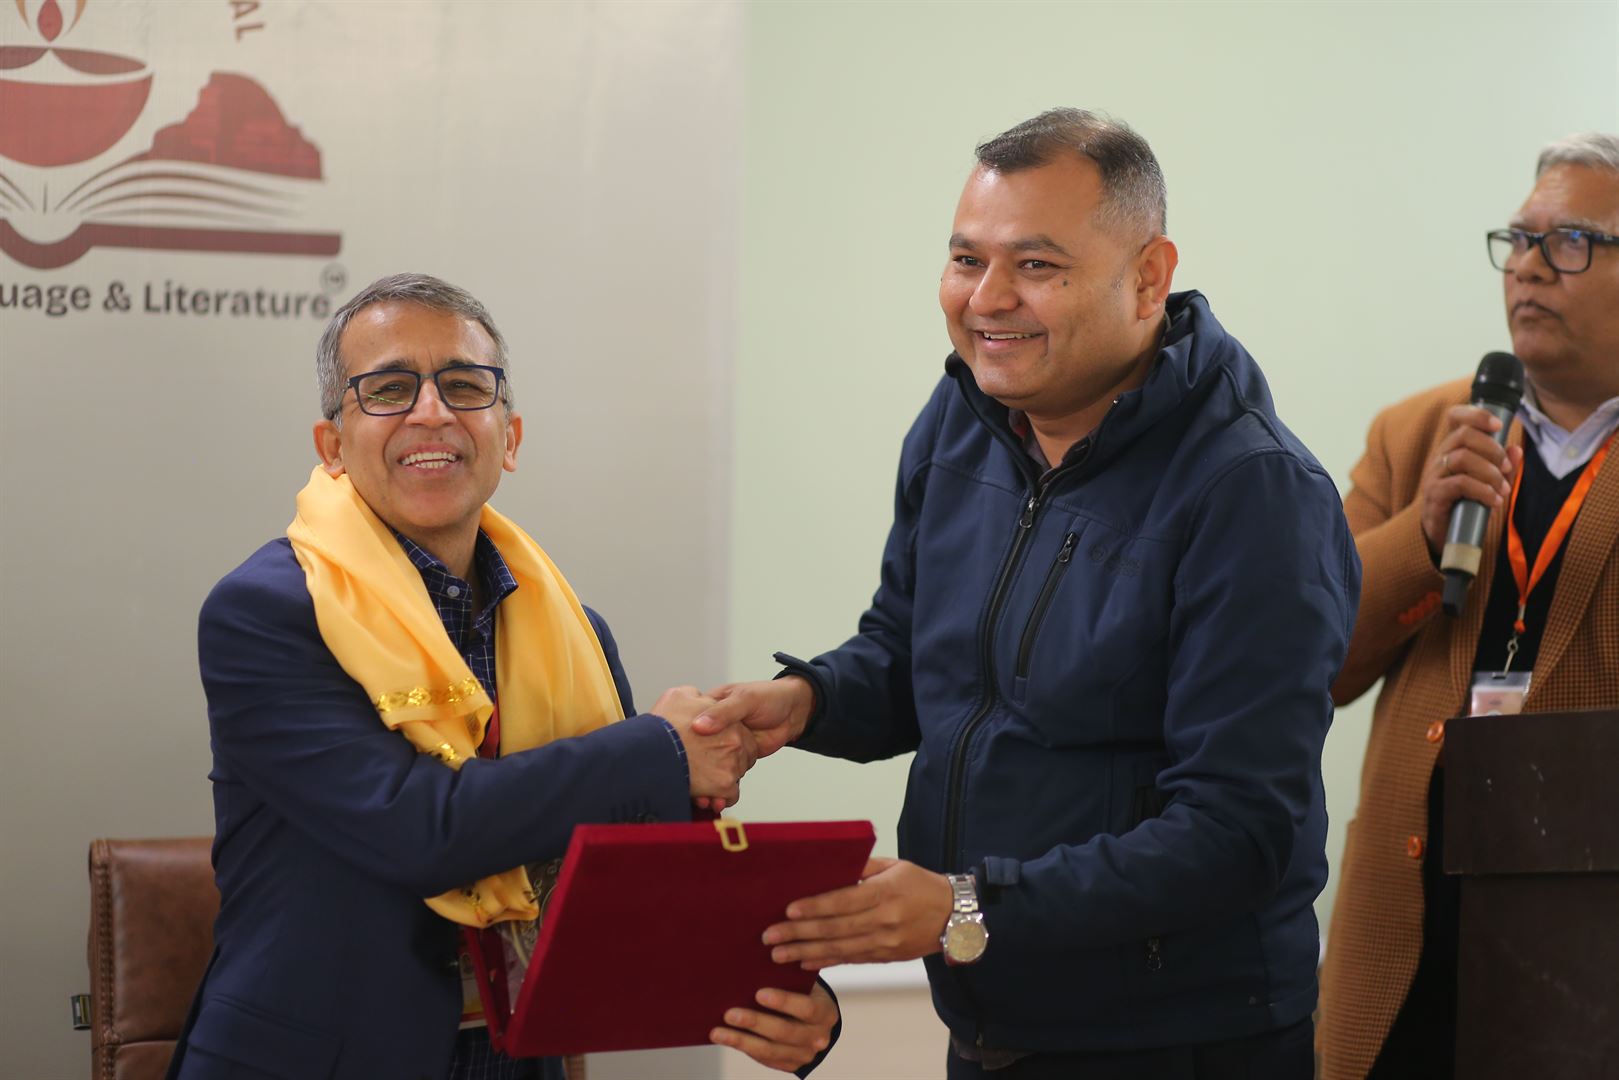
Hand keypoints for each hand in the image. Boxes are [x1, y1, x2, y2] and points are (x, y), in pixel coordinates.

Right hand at [688, 678, 814, 812]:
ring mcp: (724, 746)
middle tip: (687, 786)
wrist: (794, 711)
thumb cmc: (769, 697)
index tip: (672, 759)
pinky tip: (716, 799)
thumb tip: (699, 726)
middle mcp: (714, 730)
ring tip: (701, 799)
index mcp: (709, 709)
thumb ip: (723, 712)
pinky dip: (721, 789)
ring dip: (705, 785)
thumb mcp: (744, 699)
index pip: (687, 727)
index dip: (678, 743)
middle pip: (695, 753)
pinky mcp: (736, 759)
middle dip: (691, 772)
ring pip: (709, 768)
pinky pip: (725, 776)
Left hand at [710, 983, 837, 1072]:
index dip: (783, 1001)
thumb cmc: (802, 992)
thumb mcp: (803, 984)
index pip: (806, 1008)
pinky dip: (743, 1048)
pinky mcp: (790, 1066)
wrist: (813, 1021)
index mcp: (825, 1012)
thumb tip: (752, 967)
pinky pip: (764, 1059)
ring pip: (769, 1050)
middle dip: (755, 1022)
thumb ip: (787, 978)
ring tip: (718, 1032)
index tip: (758, 993)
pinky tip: (724, 1038)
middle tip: (729, 1013)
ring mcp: (805, 1055)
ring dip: (741, 1040)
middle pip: (784, 1032)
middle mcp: (818, 1037)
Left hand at [761, 857, 951, 969]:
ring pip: (840, 948)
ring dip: (807, 952)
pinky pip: (852, 960)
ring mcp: (886, 942)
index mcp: (885, 892)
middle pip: (835, 928)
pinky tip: (806, 962)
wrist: (955, 915)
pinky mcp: (887, 956)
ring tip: (779, 955)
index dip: (814, 907)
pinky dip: (828, 962)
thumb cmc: (921, 884)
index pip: (842, 901)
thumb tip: (829, 870)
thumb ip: (863, 869)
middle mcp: (884, 920)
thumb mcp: (895, 866)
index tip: (787, 911)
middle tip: (770, 937)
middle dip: (799, 934)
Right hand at [1421, 405, 1523, 557]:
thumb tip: (1516, 450)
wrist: (1445, 535)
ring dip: (1491, 473)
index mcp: (1453, 448)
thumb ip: (1503, 466)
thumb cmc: (1467, 503)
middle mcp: (1440, 456)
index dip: (1476, 414)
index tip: (1499, 425)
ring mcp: (1434, 474)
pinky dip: (1483, 491)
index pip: (1455, 417)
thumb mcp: (1490, 482)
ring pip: (1463, 458)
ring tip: (1503, 491)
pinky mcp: (1434, 493)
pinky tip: (1494, 502)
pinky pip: (1460, 483)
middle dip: (1493, 449)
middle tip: (1507, 468)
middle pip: (1464, 435)